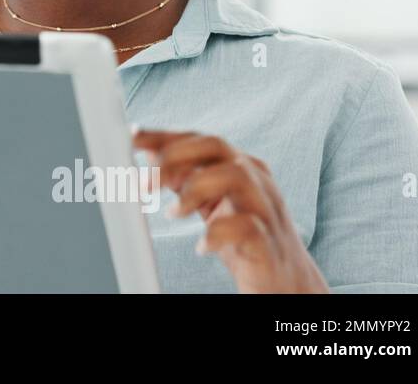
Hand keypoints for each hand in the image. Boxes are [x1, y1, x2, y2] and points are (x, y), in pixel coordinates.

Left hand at [134, 129, 328, 292]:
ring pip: (236, 175)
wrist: (286, 282)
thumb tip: (148, 157)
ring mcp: (266, 208)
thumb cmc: (243, 237)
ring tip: (173, 214)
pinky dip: (218, 233)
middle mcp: (255, 179)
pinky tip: (201, 246)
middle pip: (215, 146)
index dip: (163, 136)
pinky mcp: (270, 241)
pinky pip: (248, 227)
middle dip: (174, 158)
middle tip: (144, 184)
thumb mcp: (209, 202)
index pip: (197, 139)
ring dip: (195, 189)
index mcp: (239, 166)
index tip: (130, 136)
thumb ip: (183, 178)